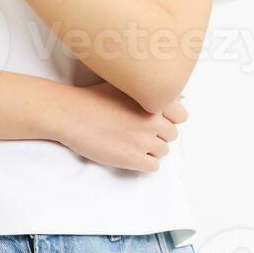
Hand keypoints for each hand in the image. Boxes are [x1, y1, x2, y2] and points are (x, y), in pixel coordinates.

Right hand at [53, 82, 186, 172]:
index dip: (169, 119)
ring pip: (164, 151)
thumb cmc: (94, 97)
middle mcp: (152, 120)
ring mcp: (143, 140)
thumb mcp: (124, 86)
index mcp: (153, 100)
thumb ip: (149, 91)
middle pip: (172, 134)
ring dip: (151, 149)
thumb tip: (178, 97)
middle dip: (159, 134)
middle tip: (139, 132)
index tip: (156, 120)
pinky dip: (145, 162)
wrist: (70, 114)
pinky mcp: (132, 158)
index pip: (182, 116)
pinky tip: (130, 154)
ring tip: (132, 142)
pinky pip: (153, 166)